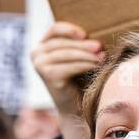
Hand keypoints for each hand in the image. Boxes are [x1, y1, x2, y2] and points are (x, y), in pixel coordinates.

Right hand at [31, 21, 103, 138]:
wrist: (75, 109)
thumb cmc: (80, 81)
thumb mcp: (78, 59)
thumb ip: (79, 46)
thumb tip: (96, 39)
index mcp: (42, 46)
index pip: (55, 29)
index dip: (71, 29)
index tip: (86, 34)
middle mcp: (36, 54)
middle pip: (62, 42)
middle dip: (84, 45)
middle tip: (101, 47)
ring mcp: (39, 64)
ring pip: (66, 53)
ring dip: (87, 54)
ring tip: (102, 57)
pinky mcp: (47, 75)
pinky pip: (69, 65)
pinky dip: (85, 64)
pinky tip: (97, 65)